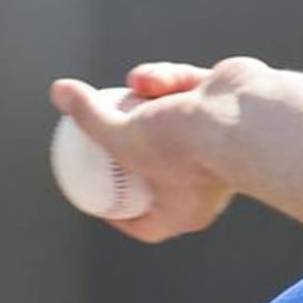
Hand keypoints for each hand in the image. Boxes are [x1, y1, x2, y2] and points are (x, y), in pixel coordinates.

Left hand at [49, 61, 236, 243]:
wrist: (243, 117)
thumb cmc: (187, 146)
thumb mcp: (123, 138)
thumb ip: (90, 119)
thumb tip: (58, 94)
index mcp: (183, 212)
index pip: (144, 224)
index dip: (117, 214)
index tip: (98, 196)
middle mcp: (203, 186)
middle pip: (155, 172)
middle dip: (130, 150)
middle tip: (105, 137)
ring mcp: (217, 146)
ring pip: (170, 123)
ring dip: (145, 104)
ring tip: (131, 91)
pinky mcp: (226, 106)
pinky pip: (188, 93)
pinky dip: (167, 83)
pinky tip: (148, 79)